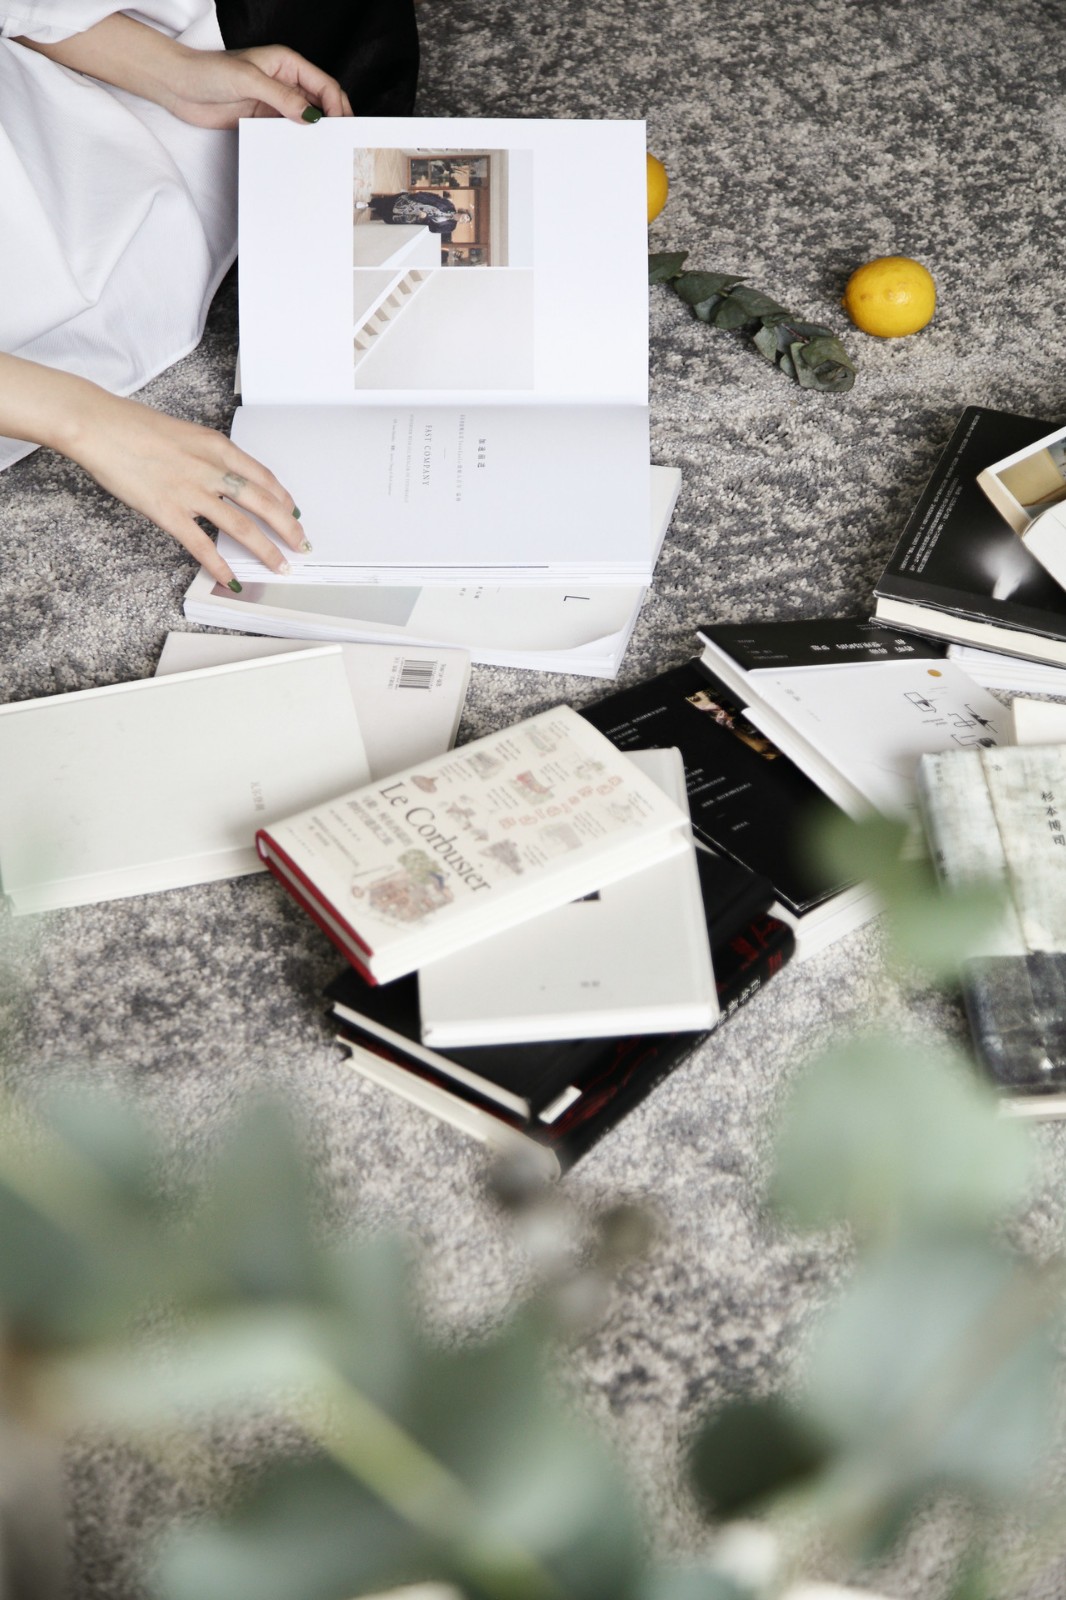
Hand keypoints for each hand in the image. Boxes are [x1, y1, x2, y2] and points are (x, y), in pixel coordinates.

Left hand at [17, 18, 350, 128]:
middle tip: (340, 145)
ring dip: (314, 136)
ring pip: (305, 120)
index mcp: (286, 63)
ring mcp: (273, 102)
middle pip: (320, 103)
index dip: (336, 105)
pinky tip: (301, 156)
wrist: (177, 86)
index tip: (340, 127)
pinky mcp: (262, 119)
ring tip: (324, 154)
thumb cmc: (208, 72)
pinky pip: (286, 132)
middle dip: (332, 121)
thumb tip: (313, 116)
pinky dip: (296, 143)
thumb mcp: (249, 80)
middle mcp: (284, 82)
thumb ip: (283, 97)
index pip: (323, 84)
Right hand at [61, 388, 307, 588]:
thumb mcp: (184, 433)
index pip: (264, 477)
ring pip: (242, 527)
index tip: (294, 513)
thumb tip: (222, 477)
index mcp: (217, 447)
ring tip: (280, 566)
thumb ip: (207, 456)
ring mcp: (192, 492)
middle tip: (301, 545)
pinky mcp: (168, 512)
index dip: (284, 499)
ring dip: (266, 550)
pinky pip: (201, 545)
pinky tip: (231, 579)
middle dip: (289, 529)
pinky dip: (219, 566)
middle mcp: (212, 469)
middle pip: (264, 503)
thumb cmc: (134, 426)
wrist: (99, 425)